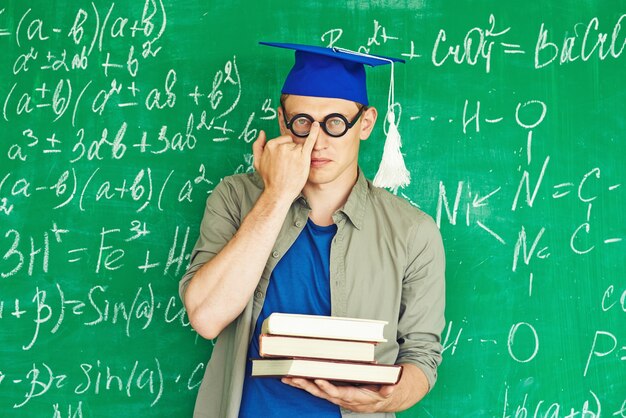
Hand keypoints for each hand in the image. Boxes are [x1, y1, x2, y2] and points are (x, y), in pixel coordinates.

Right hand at [252, 123, 319, 201]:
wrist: (278, 192)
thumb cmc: (269, 178)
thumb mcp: (257, 162)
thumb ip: (257, 145)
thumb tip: (262, 133)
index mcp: (271, 145)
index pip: (283, 141)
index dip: (284, 150)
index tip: (283, 160)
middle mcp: (282, 146)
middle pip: (291, 143)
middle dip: (291, 152)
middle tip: (288, 165)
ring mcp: (293, 151)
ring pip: (299, 147)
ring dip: (299, 155)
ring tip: (294, 167)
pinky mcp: (303, 156)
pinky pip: (310, 141)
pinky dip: (314, 132)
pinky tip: (317, 125)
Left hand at [281, 377, 395, 412]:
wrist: (381, 400)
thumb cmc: (383, 392)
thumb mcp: (388, 390)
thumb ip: (388, 389)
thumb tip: (390, 387)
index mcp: (354, 397)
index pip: (338, 392)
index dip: (328, 387)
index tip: (318, 380)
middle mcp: (342, 398)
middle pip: (322, 393)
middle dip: (307, 386)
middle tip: (294, 377)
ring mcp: (336, 396)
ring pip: (316, 392)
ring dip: (301, 385)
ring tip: (287, 378)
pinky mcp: (333, 393)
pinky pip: (317, 389)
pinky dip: (305, 385)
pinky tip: (294, 379)